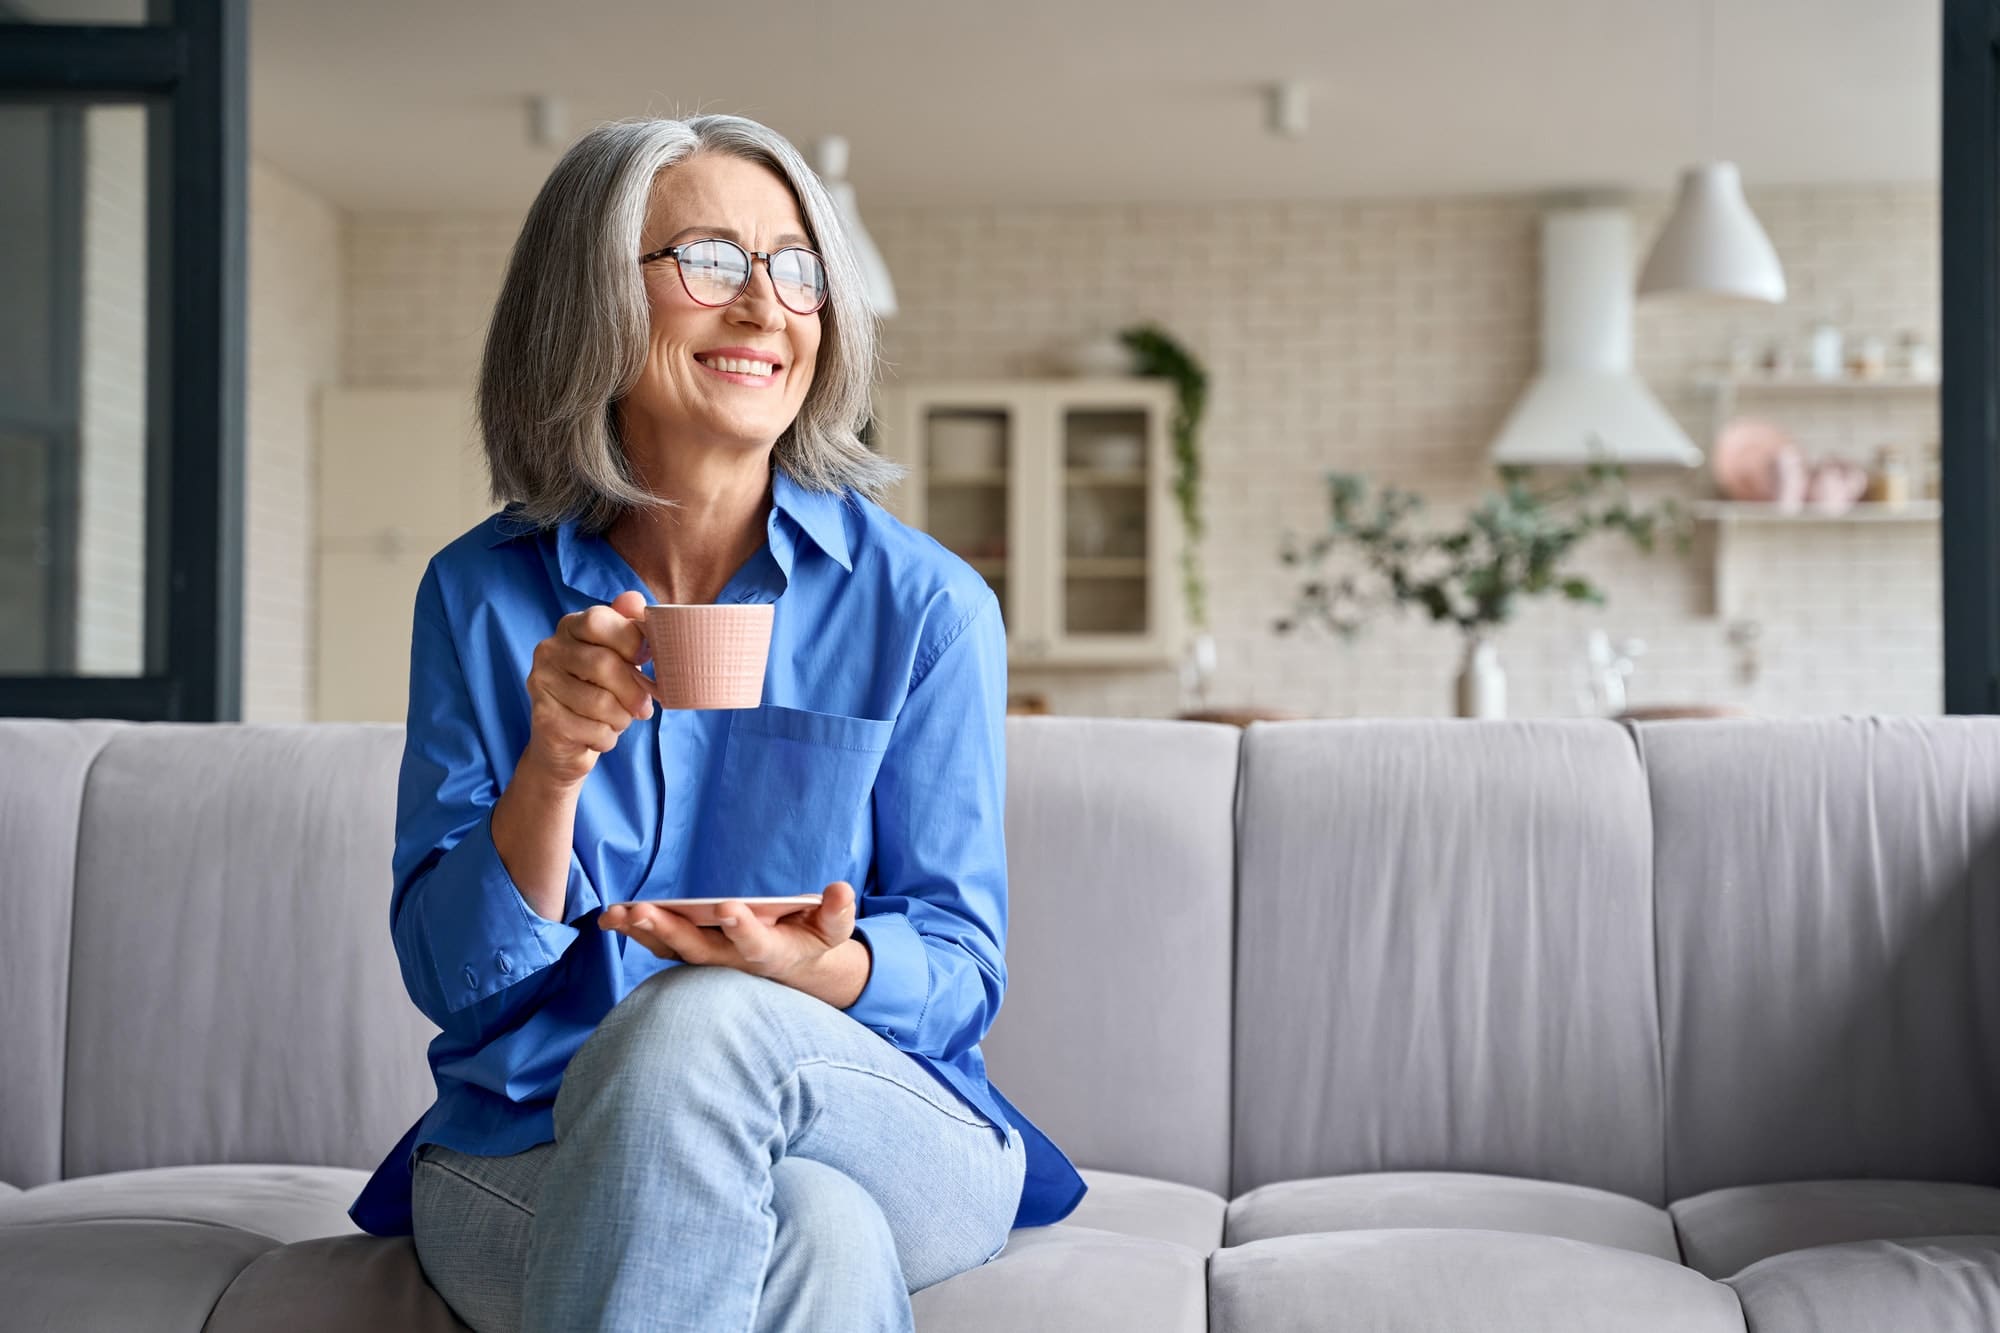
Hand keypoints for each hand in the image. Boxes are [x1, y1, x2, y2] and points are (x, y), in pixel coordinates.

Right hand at [522, 590, 654, 786]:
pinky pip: (593, 730)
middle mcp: (548, 649)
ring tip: (618, 720)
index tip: (646, 660)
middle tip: (642, 707)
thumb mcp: (619, 658)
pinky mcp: (543, 717)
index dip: (630, 641)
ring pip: (601, 702)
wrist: (564, 741)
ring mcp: (540, 682)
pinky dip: (607, 737)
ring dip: (621, 718)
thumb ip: (629, 627)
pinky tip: (599, 734)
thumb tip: (634, 599)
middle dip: (633, 691)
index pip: (597, 620)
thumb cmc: (601, 691)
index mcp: (570, 627)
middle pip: (604, 664)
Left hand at [599, 881, 860, 988]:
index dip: (742, 928)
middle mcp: (731, 961)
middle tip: (645, 911)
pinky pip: (658, 944)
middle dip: (671, 930)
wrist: (791, 967)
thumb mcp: (832, 929)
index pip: (754, 943)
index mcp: (769, 952)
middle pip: (697, 949)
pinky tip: (612, 917)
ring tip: (616, 914)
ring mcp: (708, 957)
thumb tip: (840, 890)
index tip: (728, 907)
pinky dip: (635, 932)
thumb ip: (836, 913)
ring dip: (643, 932)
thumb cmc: (811, 940)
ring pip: (671, 949)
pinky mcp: (690, 951)